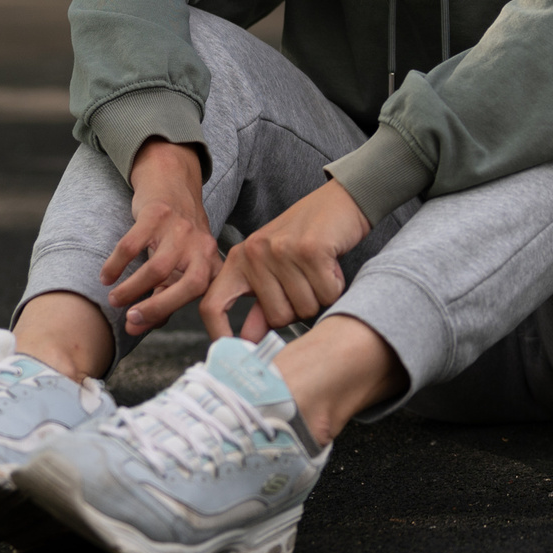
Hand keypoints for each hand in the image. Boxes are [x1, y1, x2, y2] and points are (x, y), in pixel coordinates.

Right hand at [102, 139, 216, 336]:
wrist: (172, 183)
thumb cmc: (176, 234)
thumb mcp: (181, 265)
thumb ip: (165, 296)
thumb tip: (137, 327)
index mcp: (212, 263)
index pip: (199, 296)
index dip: (172, 314)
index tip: (138, 328)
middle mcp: (203, 247)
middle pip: (189, 285)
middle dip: (157, 307)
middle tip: (129, 320)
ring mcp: (181, 229)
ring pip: (158, 268)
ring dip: (132, 288)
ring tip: (114, 299)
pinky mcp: (158, 214)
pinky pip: (132, 245)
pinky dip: (116, 264)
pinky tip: (106, 276)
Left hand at [201, 179, 371, 342]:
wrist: (341, 199)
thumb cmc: (307, 234)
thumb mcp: (274, 266)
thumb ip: (260, 303)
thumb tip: (248, 339)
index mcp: (238, 259)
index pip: (212, 306)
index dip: (218, 335)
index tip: (235, 354)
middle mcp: (254, 254)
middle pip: (277, 318)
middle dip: (299, 308)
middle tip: (306, 282)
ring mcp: (281, 250)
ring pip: (304, 308)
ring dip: (320, 296)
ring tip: (318, 270)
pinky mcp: (311, 249)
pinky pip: (327, 293)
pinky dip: (336, 285)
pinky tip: (332, 265)